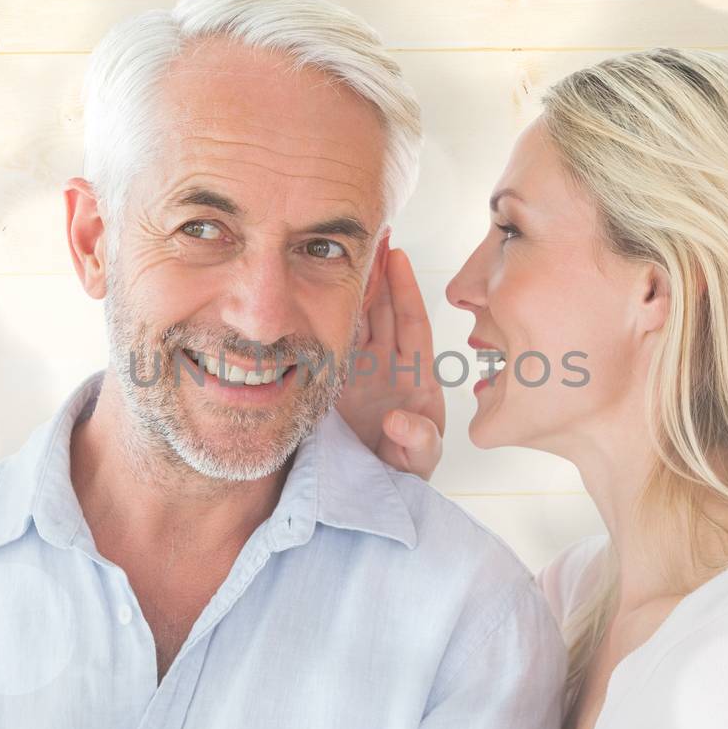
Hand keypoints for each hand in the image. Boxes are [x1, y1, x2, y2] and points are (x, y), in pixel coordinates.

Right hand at [336, 244, 444, 481]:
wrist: (373, 491)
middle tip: (363, 237)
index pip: (412, 322)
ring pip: (352, 322)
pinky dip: (319, 322)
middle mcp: (388, 364)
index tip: (398, 256)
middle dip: (374, 274)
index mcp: (416, 374)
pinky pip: (325, 345)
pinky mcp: (332, 381)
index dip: (405, 289)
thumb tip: (400, 418)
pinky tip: (306, 298)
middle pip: (381, 311)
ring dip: (345, 291)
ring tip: (330, 257)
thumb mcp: (421, 458)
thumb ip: (418, 441)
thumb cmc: (407, 469)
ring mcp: (358, 370)